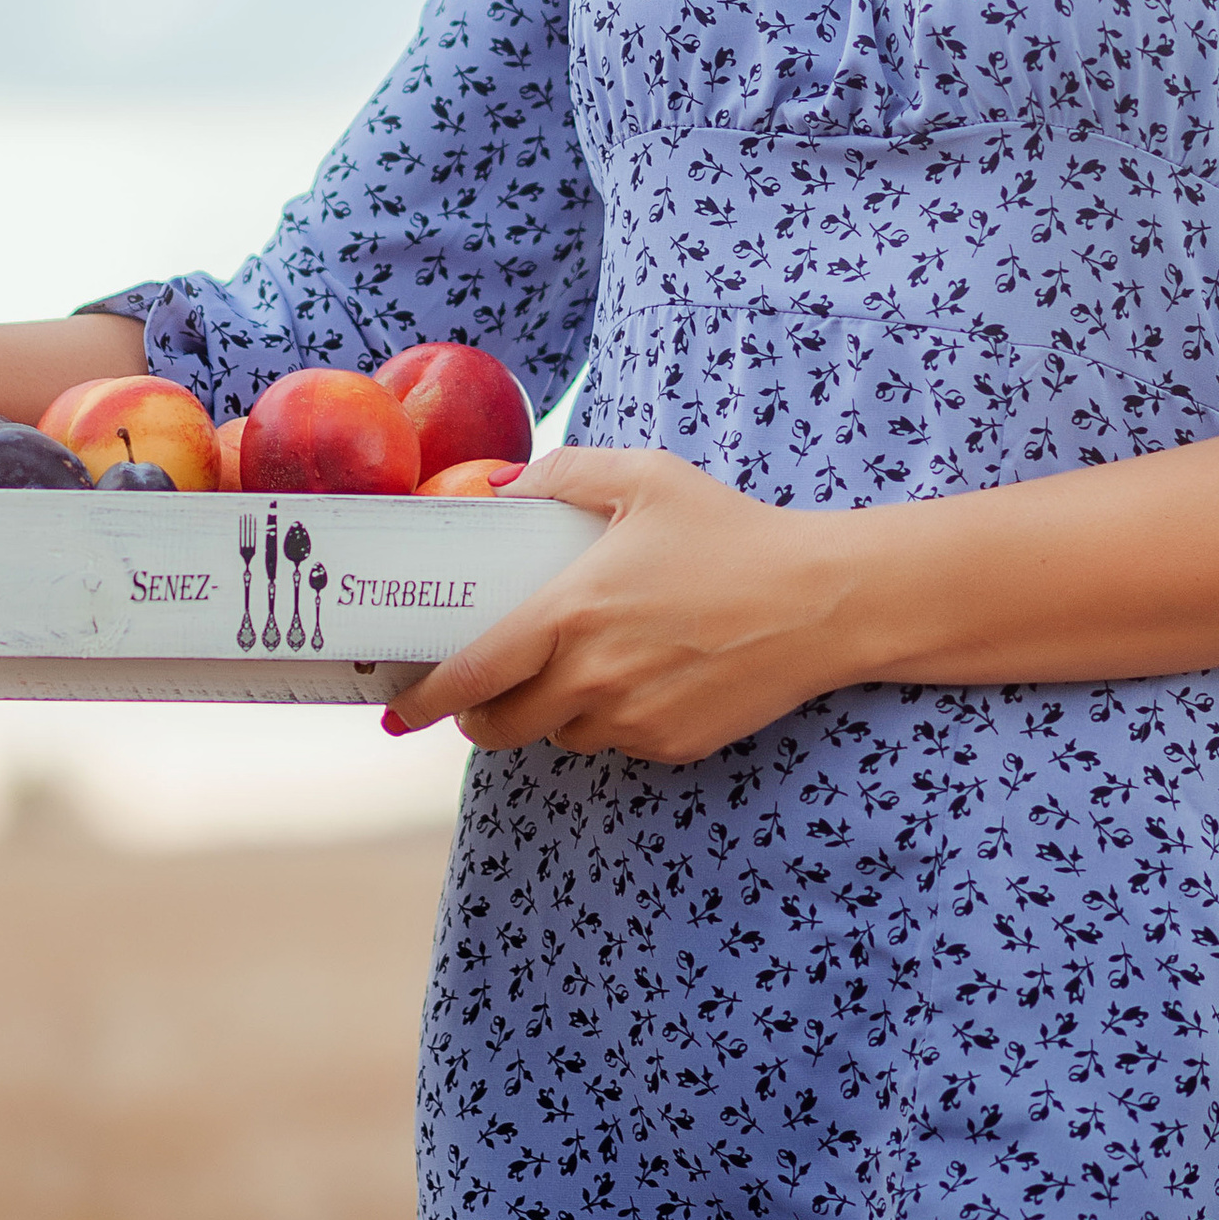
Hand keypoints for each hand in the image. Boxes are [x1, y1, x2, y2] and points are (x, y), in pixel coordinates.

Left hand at [387, 448, 837, 765]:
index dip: (424, 701)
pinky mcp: (670, 745)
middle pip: (501, 726)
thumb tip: (499, 487)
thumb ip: (563, 475)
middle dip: (479, 716)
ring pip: (559, 736)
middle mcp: (594, 677)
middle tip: (482, 692)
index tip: (397, 710)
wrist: (821, 601)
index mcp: (572, 613)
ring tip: (580, 668)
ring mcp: (633, 720)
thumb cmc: (733, 533)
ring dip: (550, 714)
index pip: (473, 675)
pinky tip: (643, 677)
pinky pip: (615, 743)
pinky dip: (609, 721)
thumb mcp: (646, 478)